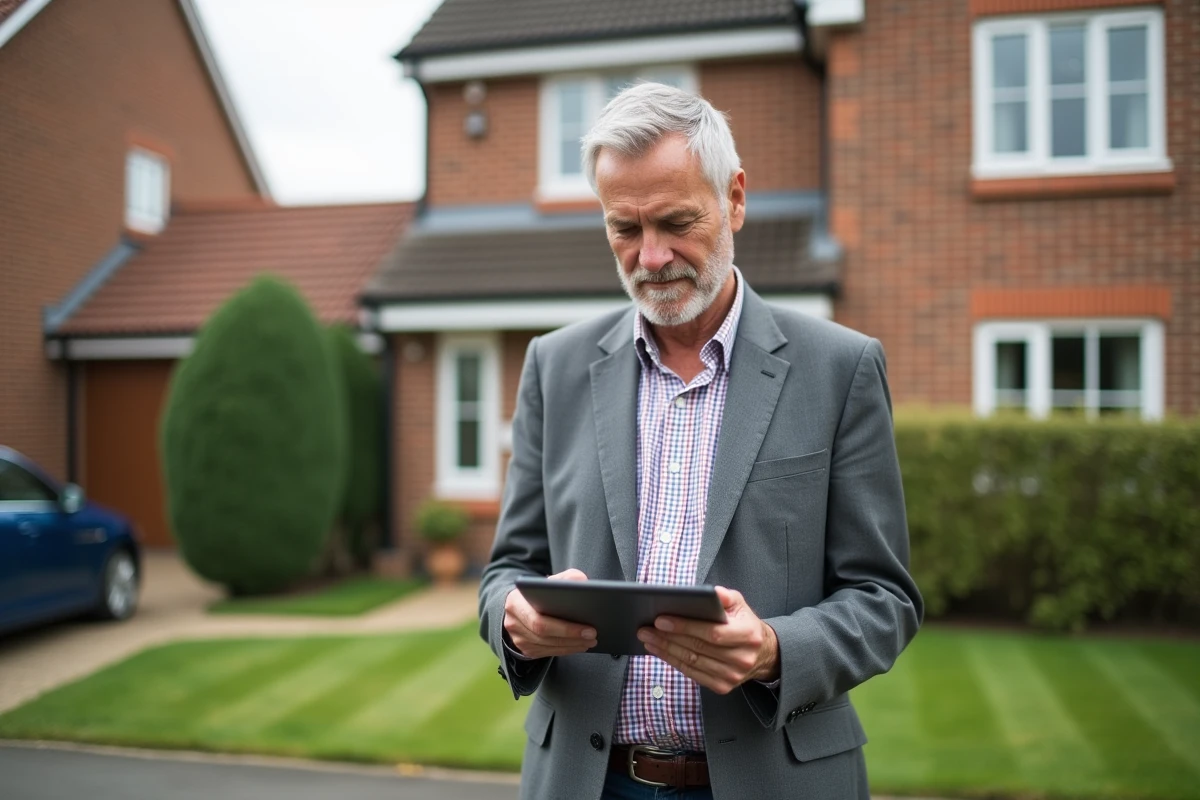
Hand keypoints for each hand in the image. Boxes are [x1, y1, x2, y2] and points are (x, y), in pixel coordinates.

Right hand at [504, 569, 598, 658]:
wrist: (520, 604)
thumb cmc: (539, 592)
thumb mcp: (550, 580)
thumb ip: (567, 578)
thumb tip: (582, 581)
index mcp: (516, 602)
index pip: (540, 619)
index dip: (565, 627)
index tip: (588, 626)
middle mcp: (513, 622)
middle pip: (544, 635)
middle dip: (572, 636)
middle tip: (593, 635)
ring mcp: (518, 638)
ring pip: (547, 646)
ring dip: (572, 645)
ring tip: (591, 640)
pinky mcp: (525, 649)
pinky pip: (547, 653)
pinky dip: (566, 650)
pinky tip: (580, 645)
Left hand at [637, 586, 778, 694]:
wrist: (762, 653)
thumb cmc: (745, 624)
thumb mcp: (740, 604)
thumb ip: (725, 597)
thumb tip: (710, 593)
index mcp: (748, 635)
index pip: (712, 633)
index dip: (685, 627)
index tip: (660, 620)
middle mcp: (742, 658)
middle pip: (698, 649)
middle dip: (667, 638)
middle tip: (645, 628)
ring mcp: (732, 676)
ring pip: (692, 662)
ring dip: (665, 650)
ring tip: (647, 638)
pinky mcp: (723, 686)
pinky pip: (693, 674)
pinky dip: (673, 662)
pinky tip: (660, 651)